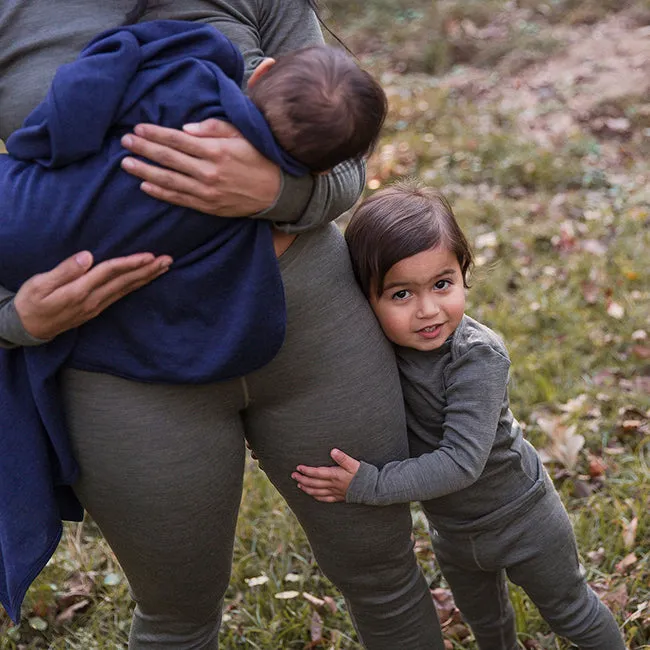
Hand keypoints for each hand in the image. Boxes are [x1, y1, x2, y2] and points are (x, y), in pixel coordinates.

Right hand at [14, 251, 171, 339]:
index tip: (150, 255)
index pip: (111, 273)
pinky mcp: (97, 309)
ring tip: (164, 267)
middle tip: (169, 260)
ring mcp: (97, 306)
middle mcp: (93, 300)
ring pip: (127, 289)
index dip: (131, 263)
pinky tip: (145, 279)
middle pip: (125, 281)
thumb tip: (87, 256)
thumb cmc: (30, 302)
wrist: (28, 328)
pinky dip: (136, 285)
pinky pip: (122, 294)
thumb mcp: (40, 284)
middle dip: (148, 270)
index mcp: (79, 291)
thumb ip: (65, 270)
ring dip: (147, 277)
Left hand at [120, 119, 281, 215]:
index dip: (155, 134)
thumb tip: (185, 129)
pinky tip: (146, 186)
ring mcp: (208, 192)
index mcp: (216, 151)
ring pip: (169, 181)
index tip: (137, 129)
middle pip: (168, 159)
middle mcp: (209, 172)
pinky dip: (161, 193)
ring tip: (126, 165)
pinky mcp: (209, 206)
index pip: (177, 140)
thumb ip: (213, 128)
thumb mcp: (241, 135)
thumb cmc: (259, 158)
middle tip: (124, 143)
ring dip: (145, 172)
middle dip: (144, 150)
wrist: (277, 191)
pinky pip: (180, 200)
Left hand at [291, 448, 360, 502]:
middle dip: (302, 479)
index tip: (298, 467)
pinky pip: (325, 499)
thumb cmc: (363, 475)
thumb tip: (333, 451)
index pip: (317, 473)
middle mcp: (333, 485)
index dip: (306, 471)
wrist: (372, 489)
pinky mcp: (339, 497)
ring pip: (317, 492)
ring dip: (307, 488)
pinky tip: (313, 495)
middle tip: (293, 475)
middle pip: (314, 483)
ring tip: (299, 485)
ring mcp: (335, 492)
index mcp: (335, 475)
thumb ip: (343, 458)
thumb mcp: (354, 463)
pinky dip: (316, 497)